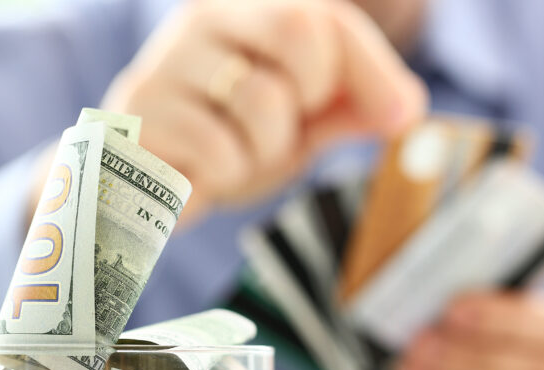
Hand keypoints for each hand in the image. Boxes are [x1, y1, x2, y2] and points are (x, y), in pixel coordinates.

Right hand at [101, 0, 426, 222]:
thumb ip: (346, 108)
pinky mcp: (139, 112)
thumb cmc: (225, 139)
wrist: (137, 180)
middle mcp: (204, 19)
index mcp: (248, 11)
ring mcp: (167, 61)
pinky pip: (218, 148)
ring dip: (267, 150)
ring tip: (239, 156)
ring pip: (262, 100)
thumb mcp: (297, 122)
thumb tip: (406, 110)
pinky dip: (228, 175)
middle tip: (293, 128)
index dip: (372, 69)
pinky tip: (203, 172)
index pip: (325, 18)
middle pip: (296, 28)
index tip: (399, 116)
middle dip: (312, 96)